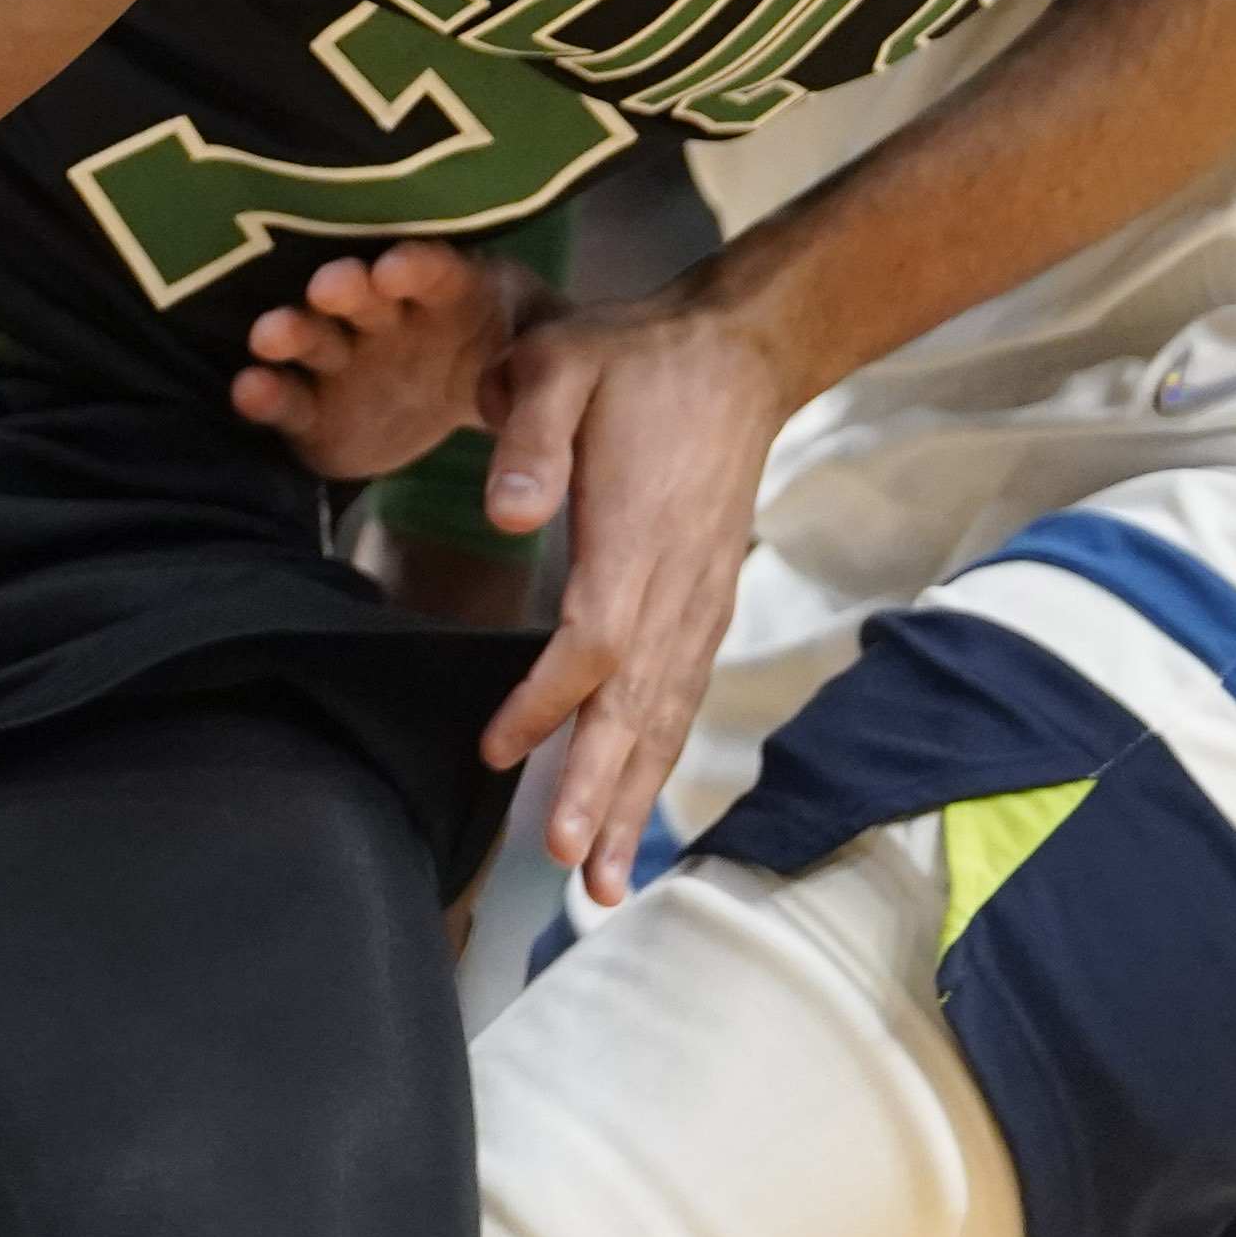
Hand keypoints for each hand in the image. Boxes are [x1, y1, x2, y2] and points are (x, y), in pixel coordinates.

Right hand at [230, 238, 549, 480]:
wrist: (486, 395)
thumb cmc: (515, 372)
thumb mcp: (544, 390)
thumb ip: (534, 429)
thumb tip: (527, 501)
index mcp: (445, 291)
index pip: (433, 271)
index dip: (415, 269)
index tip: (395, 270)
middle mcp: (383, 314)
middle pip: (359, 293)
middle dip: (344, 288)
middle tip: (330, 288)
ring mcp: (343, 358)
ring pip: (312, 338)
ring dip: (291, 332)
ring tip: (269, 335)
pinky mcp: (314, 409)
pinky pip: (288, 399)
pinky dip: (267, 394)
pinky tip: (250, 391)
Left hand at [470, 291, 805, 902]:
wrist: (736, 354)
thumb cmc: (634, 358)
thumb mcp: (562, 363)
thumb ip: (529, 434)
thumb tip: (506, 515)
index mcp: (636, 535)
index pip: (594, 640)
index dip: (548, 702)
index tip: (499, 749)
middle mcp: (676, 584)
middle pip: (639, 704)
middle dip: (605, 790)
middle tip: (575, 870)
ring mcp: (700, 600)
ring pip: (667, 715)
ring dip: (636, 797)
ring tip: (607, 882)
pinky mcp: (707, 603)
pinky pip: (683, 697)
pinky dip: (660, 761)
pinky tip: (639, 812)